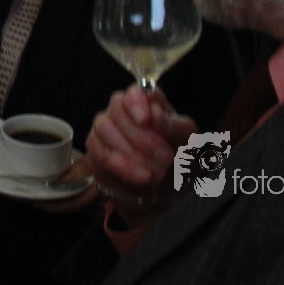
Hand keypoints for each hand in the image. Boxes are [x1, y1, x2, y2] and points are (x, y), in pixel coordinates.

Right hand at [83, 85, 195, 223]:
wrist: (165, 193)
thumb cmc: (178, 162)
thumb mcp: (189, 145)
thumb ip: (175, 126)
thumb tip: (155, 114)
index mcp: (147, 103)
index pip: (133, 91)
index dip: (136, 103)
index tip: (146, 120)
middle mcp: (120, 111)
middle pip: (116, 111)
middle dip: (140, 138)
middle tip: (165, 158)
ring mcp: (103, 131)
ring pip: (104, 132)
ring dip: (131, 155)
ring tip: (156, 173)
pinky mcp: (94, 154)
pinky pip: (98, 156)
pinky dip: (122, 169)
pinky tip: (141, 178)